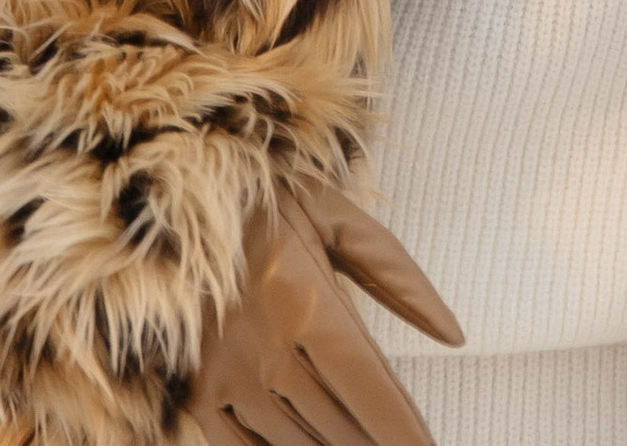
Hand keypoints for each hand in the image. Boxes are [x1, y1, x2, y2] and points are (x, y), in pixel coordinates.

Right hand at [183, 181, 462, 445]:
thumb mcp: (341, 222)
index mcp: (309, 305)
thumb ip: (401, 280)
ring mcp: (229, 380)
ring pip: (297, 443)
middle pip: (340, 424)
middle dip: (379, 442)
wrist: (171, 204)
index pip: (371, 389)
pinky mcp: (199, 395)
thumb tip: (455, 336)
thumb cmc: (272, 204)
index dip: (403, 429)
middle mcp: (269, 352)